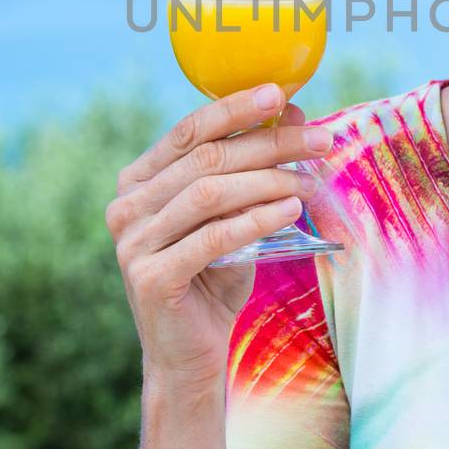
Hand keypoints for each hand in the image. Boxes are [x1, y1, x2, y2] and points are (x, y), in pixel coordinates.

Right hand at [105, 82, 332, 393]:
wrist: (190, 356)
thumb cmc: (214, 280)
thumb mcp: (235, 217)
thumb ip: (252, 168)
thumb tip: (293, 111)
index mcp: (139, 181)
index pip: (190, 131)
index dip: (235, 108)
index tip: (280, 92)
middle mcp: (127, 206)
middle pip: (207, 159)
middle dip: (270, 144)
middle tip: (321, 140)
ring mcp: (132, 242)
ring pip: (210, 193)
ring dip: (269, 181)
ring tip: (311, 180)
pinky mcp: (150, 276)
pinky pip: (212, 237)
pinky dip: (256, 219)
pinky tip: (290, 210)